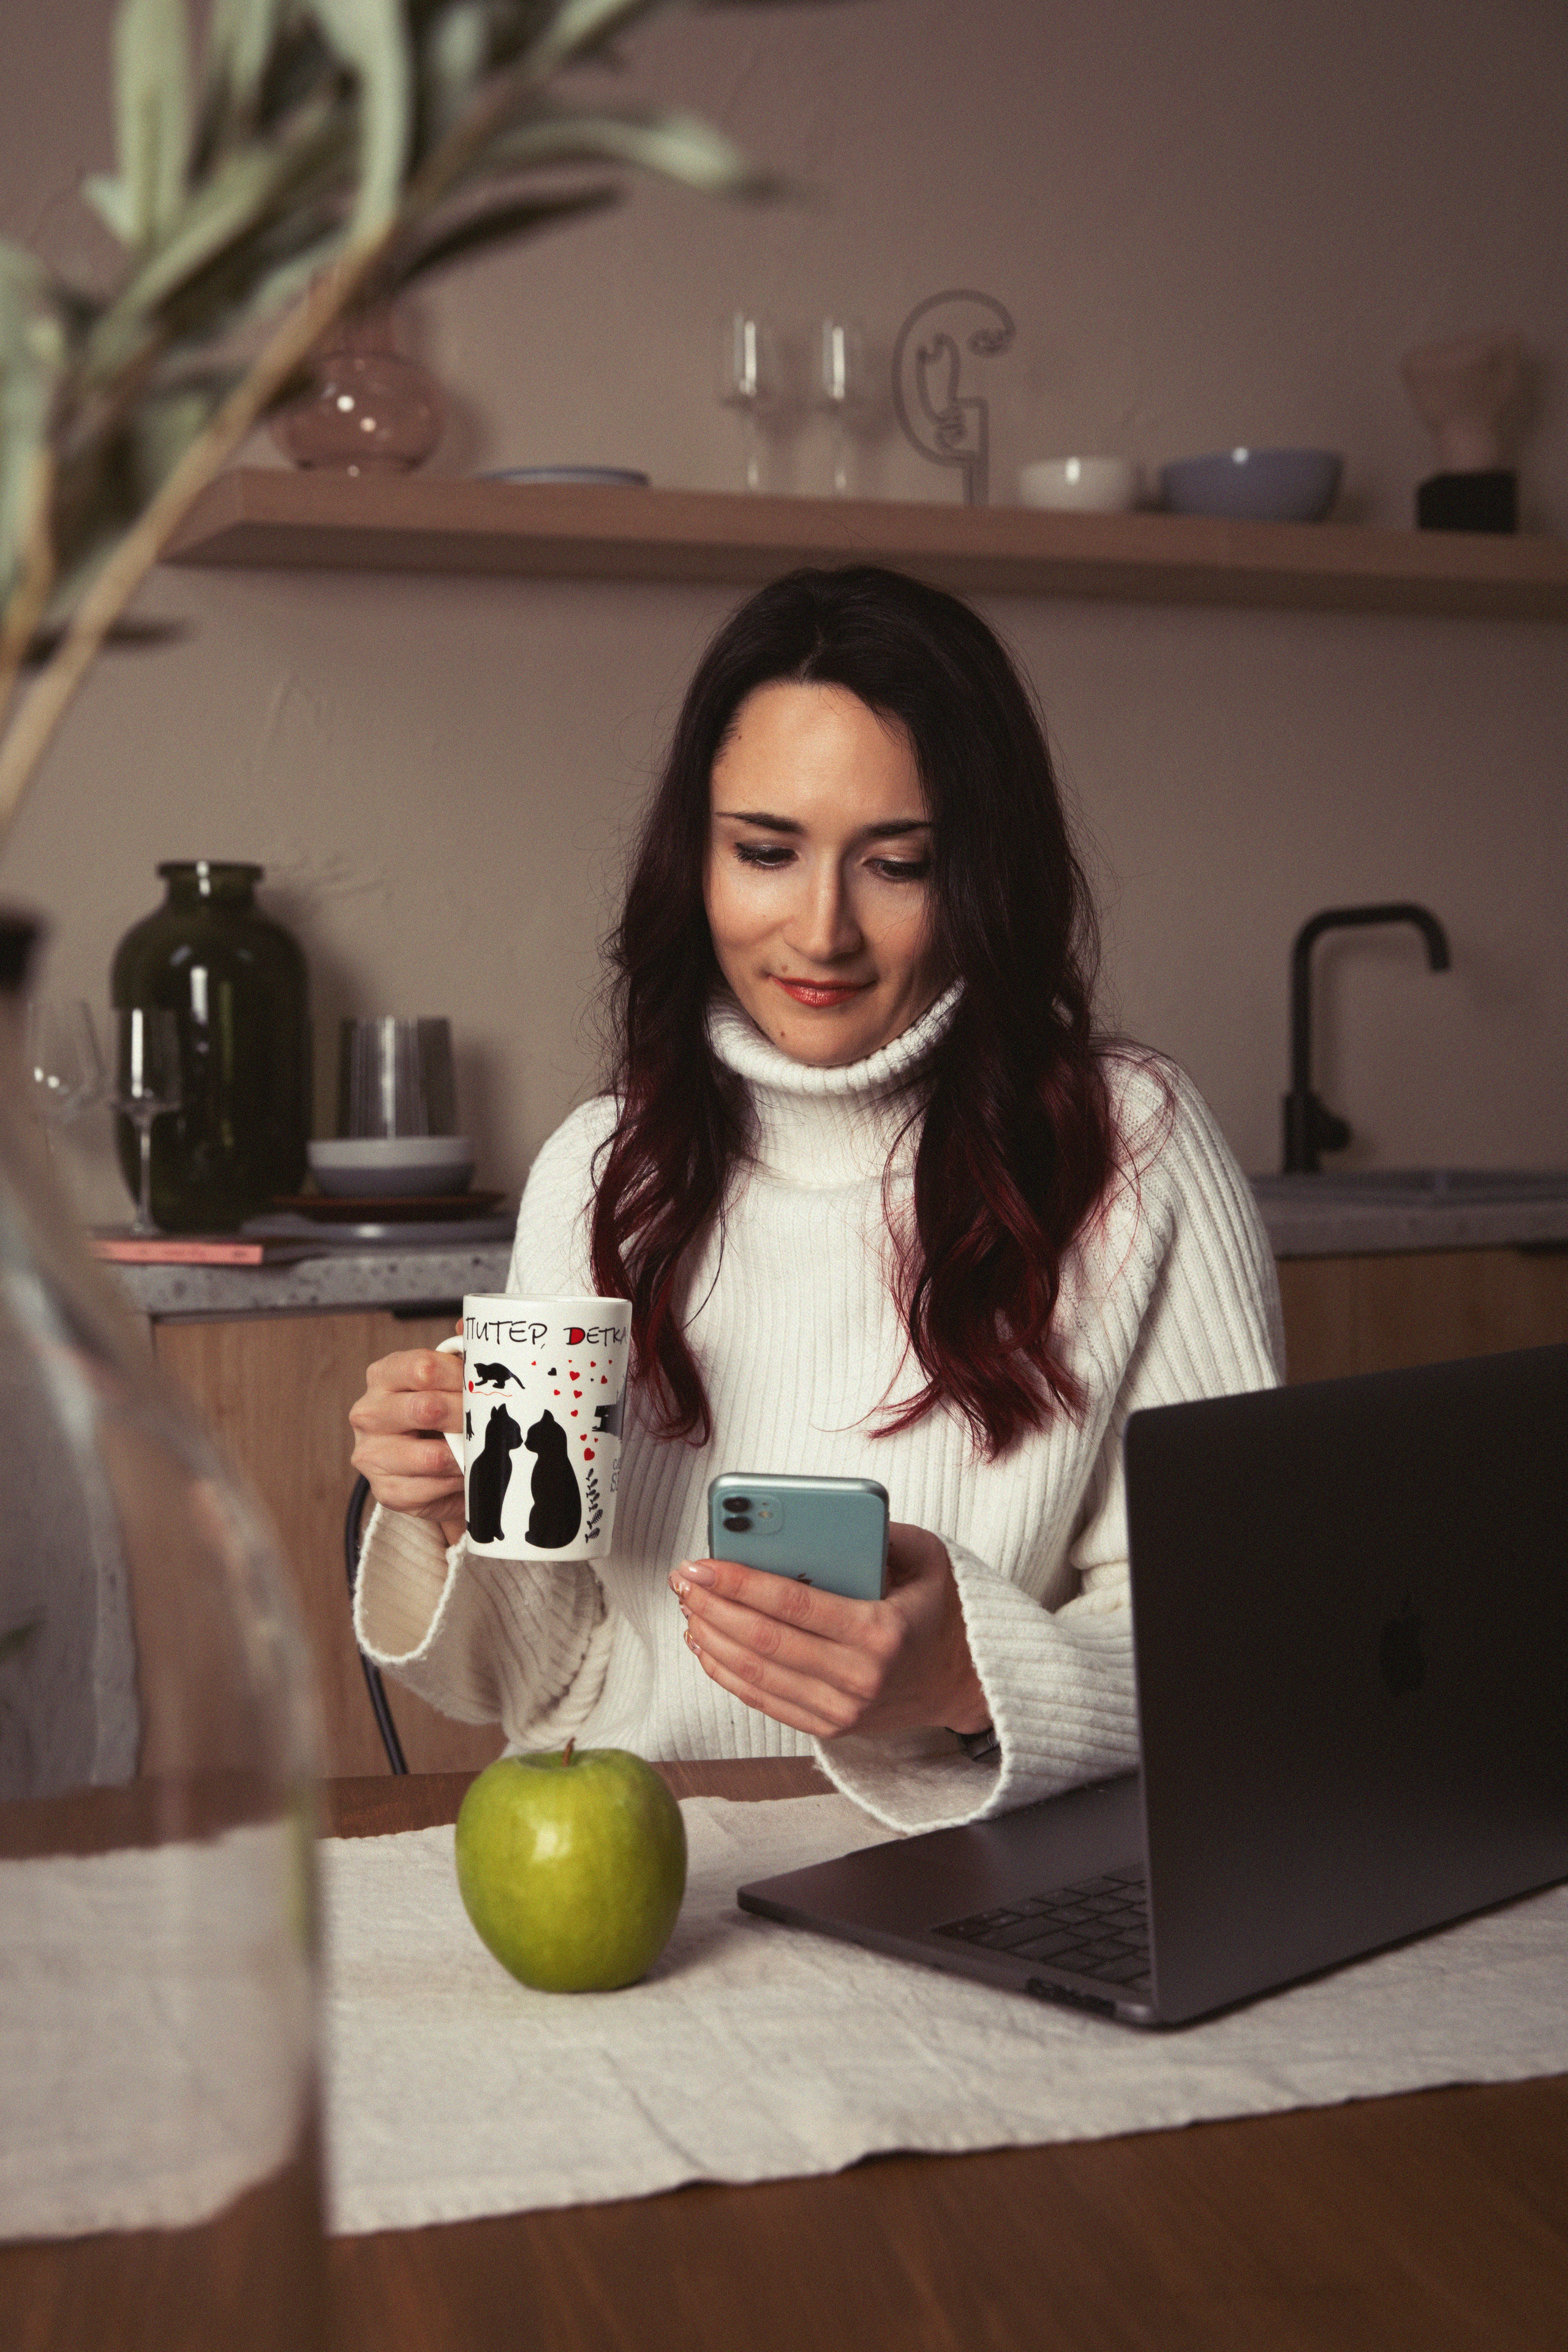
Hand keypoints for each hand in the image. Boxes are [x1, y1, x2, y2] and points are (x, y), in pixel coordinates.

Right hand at [349, 1339, 465, 1548]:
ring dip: (463, 1456)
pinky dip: (454, 1484)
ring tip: (480, 1452)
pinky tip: (463, 1476)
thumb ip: (458, 1353)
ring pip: (429, 1456)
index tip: (484, 1387)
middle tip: (489, 1422)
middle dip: (466, 1416)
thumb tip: (467, 1324)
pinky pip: (429, 1489)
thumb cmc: (437, 1413)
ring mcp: (371, 1453)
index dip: (461, 1378)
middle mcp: (369, 1412)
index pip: (423, 1368)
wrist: (424, 1466)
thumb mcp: (446, 1379)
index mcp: (384, 1375)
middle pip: (426, 1408)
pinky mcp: (385, 1490)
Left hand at [669, 1522, 988, 1742]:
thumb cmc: (942, 1610)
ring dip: (712, 1639)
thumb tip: (818, 1517)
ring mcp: (843, 1710)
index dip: (738, 1582)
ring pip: (757, 1675)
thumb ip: (881, 1532)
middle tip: (682, 1579)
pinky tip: (706, 1645)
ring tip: (688, 1606)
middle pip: (764, 1641)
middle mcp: (859, 1678)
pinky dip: (728, 1674)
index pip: (793, 1605)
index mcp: (881, 1631)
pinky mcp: (831, 1727)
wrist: (966, 1681)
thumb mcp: (928, 1558)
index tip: (700, 1563)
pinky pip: (765, 1701)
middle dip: (712, 1607)